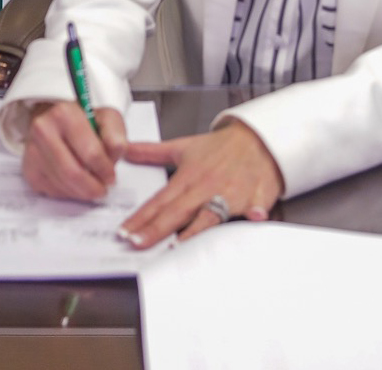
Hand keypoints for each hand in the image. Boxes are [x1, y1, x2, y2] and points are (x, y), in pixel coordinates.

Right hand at [21, 102, 127, 200]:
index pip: (90, 153)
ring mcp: (32, 151)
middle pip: (73, 173)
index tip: (111, 176)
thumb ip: (116, 134)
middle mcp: (43, 130)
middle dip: (93, 187)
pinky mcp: (29, 170)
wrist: (57, 123)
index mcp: (64, 114)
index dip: (105, 170)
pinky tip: (75, 183)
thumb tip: (115, 152)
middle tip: (102, 189)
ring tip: (91, 185)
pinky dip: (69, 193)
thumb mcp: (107, 119)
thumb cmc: (85, 123)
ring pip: (63, 186)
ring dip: (82, 192)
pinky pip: (53, 192)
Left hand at [120, 119, 283, 247]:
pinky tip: (254, 216)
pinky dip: (255, 212)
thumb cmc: (221, 147)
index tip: (124, 231)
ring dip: (195, 228)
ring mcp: (231, 193)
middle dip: (156, 228)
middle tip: (136, 242)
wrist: (256, 138)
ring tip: (177, 244)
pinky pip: (255, 206)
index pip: (160, 200)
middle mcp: (206, 187)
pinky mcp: (255, 196)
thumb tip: (126, 151)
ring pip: (211, 214)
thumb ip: (151, 152)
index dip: (141, 217)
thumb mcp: (183, 146)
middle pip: (178, 211)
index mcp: (188, 177)